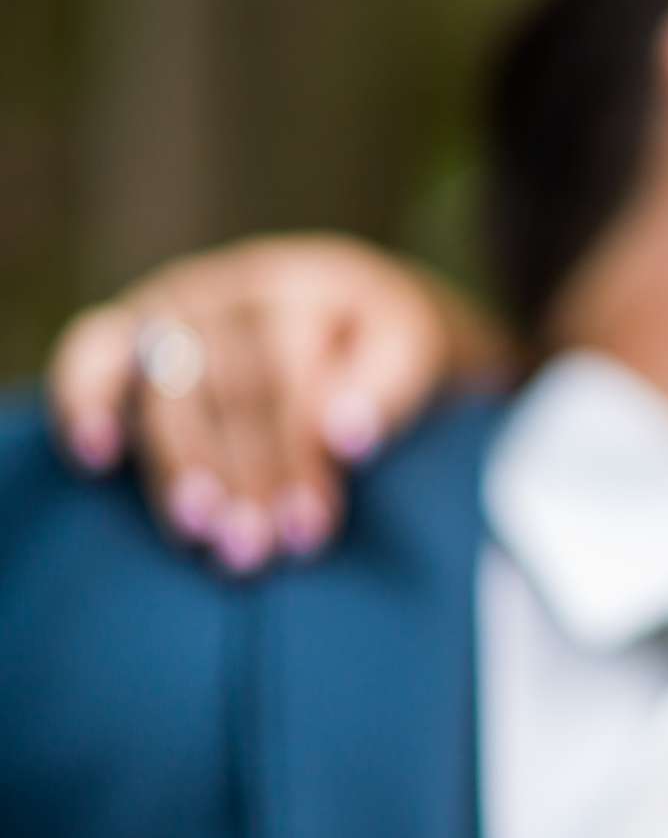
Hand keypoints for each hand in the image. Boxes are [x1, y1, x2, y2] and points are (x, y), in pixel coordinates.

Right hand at [46, 234, 500, 572]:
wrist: (357, 309)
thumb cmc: (387, 348)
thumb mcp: (413, 355)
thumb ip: (387, 392)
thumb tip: (347, 439)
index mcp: (311, 285)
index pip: (292, 376)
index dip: (298, 458)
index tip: (309, 531)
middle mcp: (236, 287)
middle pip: (229, 388)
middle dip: (244, 478)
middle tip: (254, 552)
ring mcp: (179, 301)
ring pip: (167, 385)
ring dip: (179, 467)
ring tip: (200, 534)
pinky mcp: (133, 323)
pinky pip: (93, 352)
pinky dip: (84, 401)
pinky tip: (97, 459)